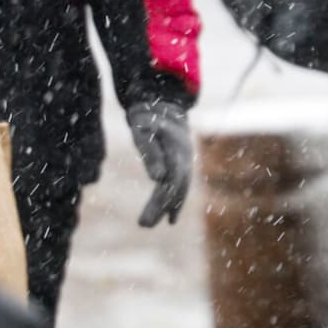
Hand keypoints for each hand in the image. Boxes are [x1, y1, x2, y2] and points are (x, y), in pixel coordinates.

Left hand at [126, 101, 192, 226]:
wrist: (162, 102)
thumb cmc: (148, 115)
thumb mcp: (143, 129)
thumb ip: (151, 152)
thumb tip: (158, 178)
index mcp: (176, 147)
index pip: (173, 177)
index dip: (163, 197)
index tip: (147, 212)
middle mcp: (184, 156)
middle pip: (176, 186)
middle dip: (161, 206)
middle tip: (143, 225)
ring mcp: (185, 160)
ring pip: (180, 188)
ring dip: (167, 207)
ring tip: (148, 223)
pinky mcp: (180, 164)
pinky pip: (180, 186)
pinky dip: (175, 202)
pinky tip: (170, 220)